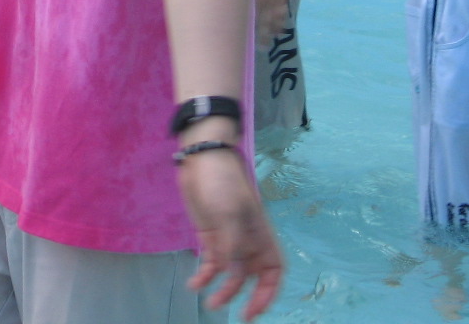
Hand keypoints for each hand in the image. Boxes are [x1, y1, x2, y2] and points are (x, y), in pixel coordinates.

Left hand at [179, 145, 283, 321]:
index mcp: (261, 235)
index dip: (268, 293)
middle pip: (251, 277)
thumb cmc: (223, 183)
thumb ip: (232, 246)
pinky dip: (204, 276)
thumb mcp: (230, 213)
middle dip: (244, 296)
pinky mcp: (210, 236)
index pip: (274, 270)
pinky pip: (210, 264)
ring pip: (229, 274)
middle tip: (235, 314)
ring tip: (208, 301)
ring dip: (222, 290)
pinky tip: (194, 283)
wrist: (201, 159)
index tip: (254, 309)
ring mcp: (228, 240)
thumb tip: (231, 274)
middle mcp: (247, 241)